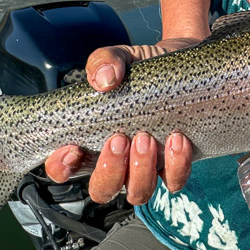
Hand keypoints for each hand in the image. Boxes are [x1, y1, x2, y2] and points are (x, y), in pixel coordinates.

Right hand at [47, 41, 200, 203]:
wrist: (187, 63)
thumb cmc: (144, 68)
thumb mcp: (122, 56)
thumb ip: (105, 60)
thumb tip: (104, 79)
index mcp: (91, 139)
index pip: (64, 168)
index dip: (61, 167)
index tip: (72, 148)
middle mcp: (117, 161)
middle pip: (102, 190)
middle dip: (109, 170)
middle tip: (118, 138)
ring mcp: (146, 167)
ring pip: (137, 193)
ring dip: (140, 171)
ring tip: (147, 137)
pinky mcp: (176, 165)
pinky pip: (174, 181)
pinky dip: (176, 165)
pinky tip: (178, 138)